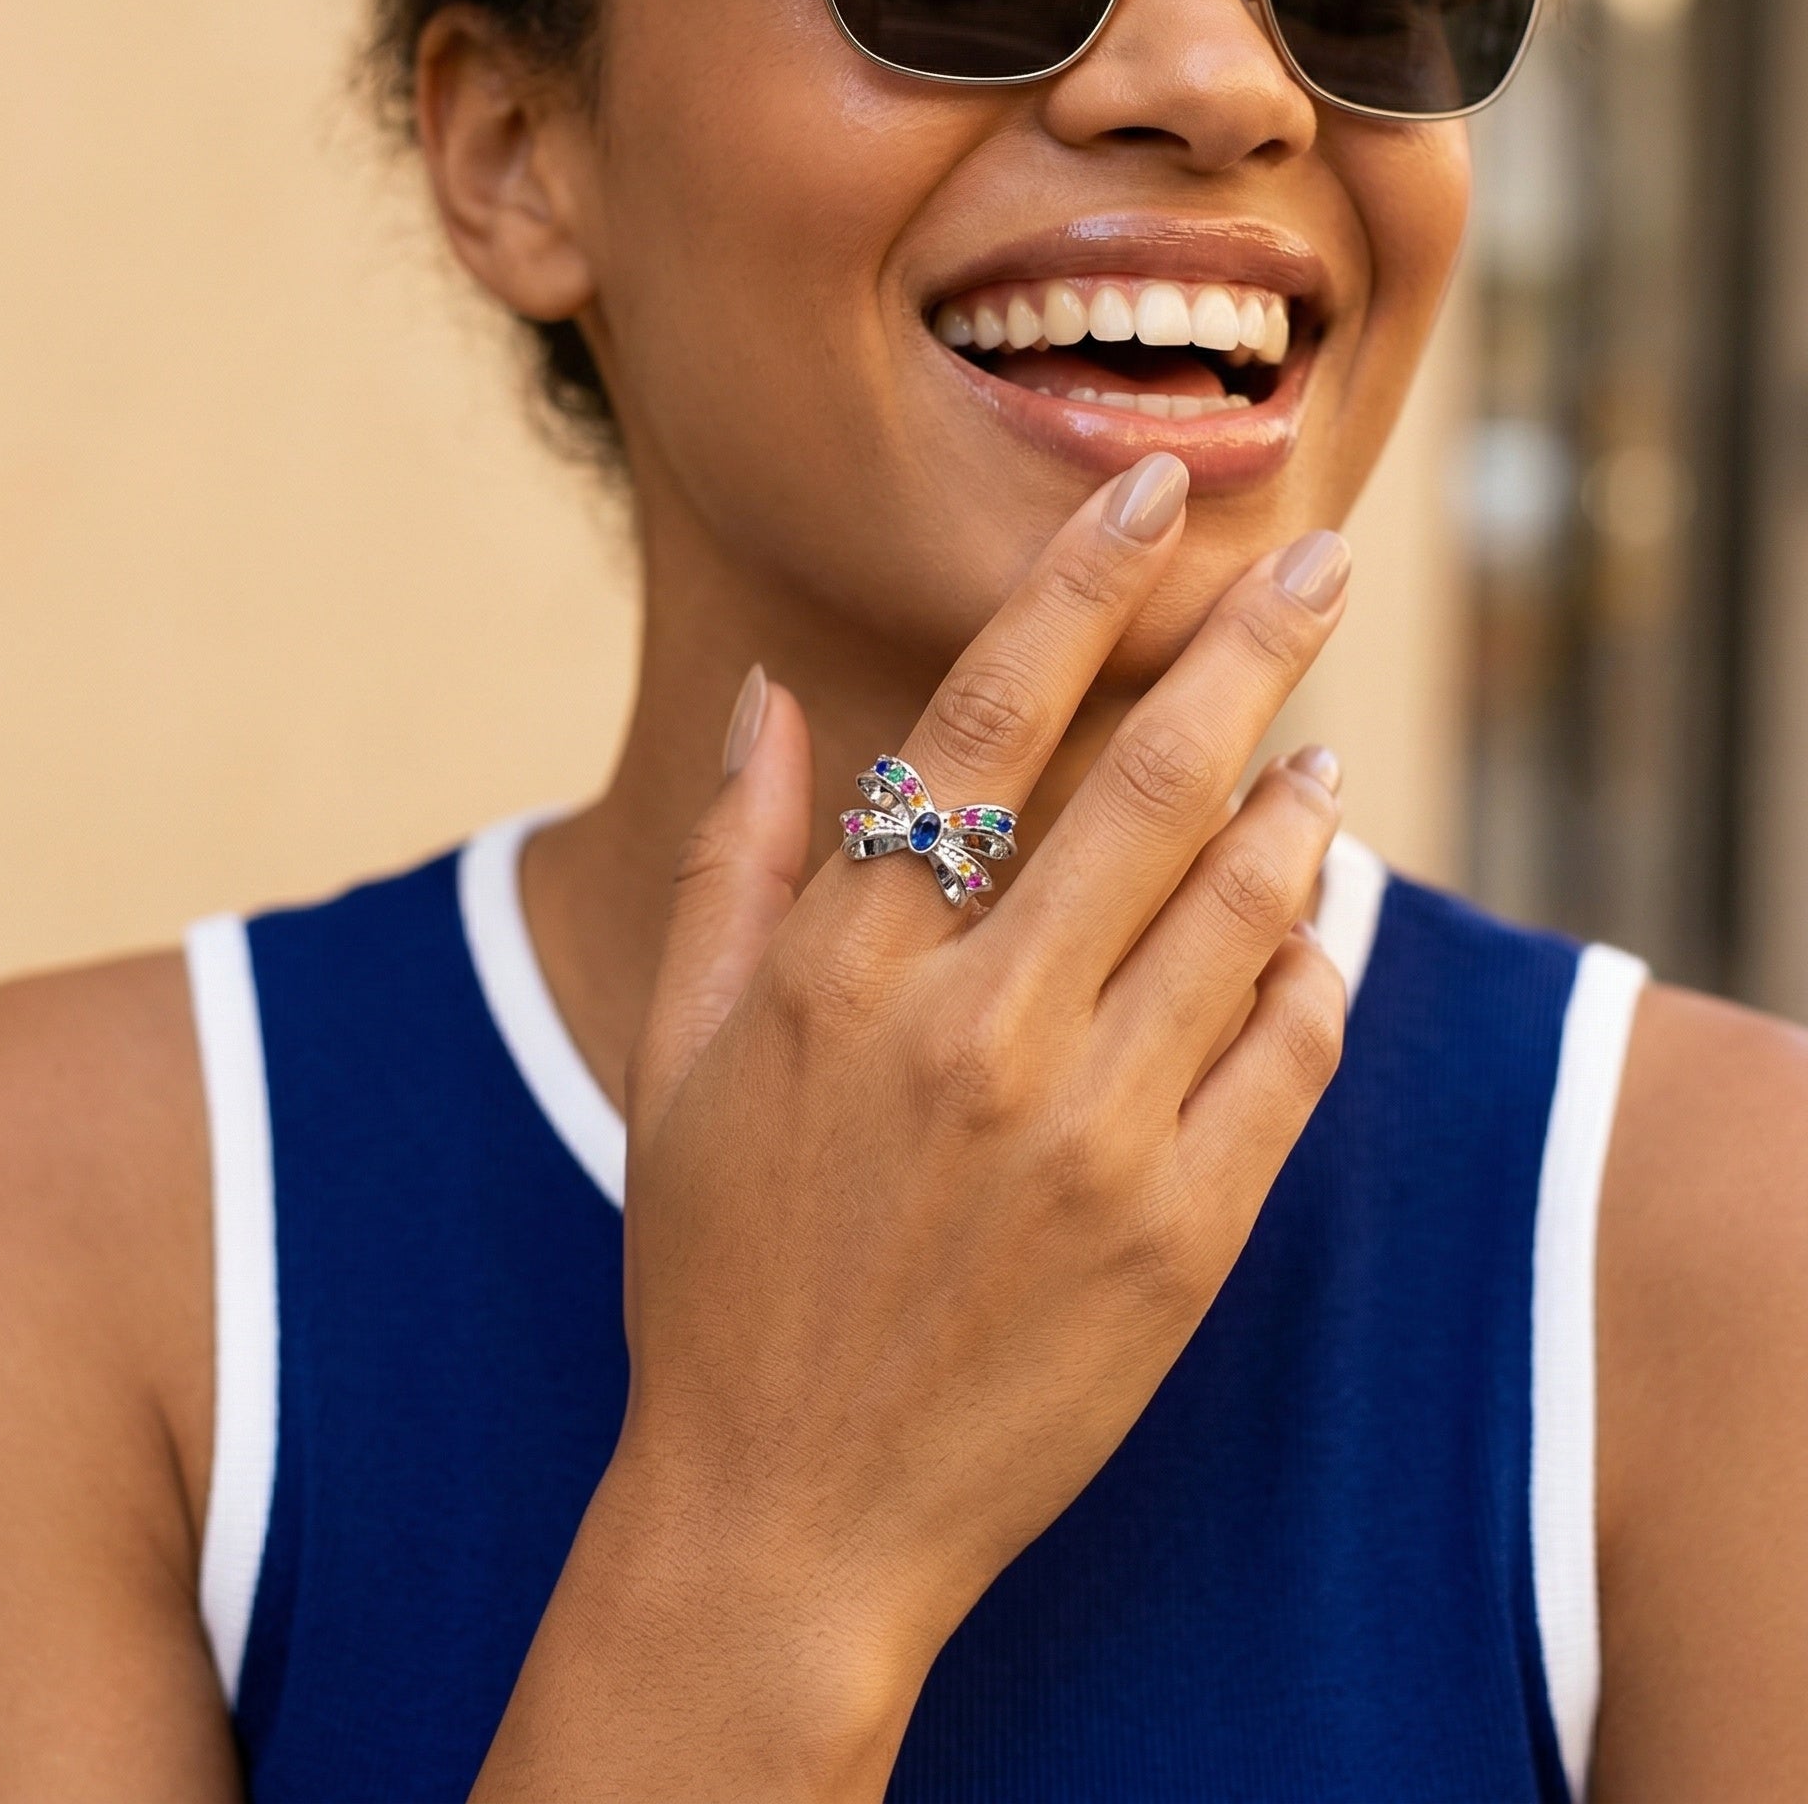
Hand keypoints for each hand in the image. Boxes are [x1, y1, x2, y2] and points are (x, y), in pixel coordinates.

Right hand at [477, 457, 1349, 1801]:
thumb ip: (733, 862)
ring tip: (1322, 743)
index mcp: (844, 972)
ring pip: (1245, 906)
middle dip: (1250, 646)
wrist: (789, 1517)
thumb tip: (775, 694)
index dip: (1081, 584)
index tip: (1155, 488)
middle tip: (1321, 558)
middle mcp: (979, 1035)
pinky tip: (1320, 914)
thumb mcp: (682, 1057)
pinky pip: (1288, 1053)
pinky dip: (1318, 962)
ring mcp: (1094, 1139)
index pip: (984, 718)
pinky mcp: (1181, 1236)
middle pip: (1154, 784)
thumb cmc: (717, 1272)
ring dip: (1300, 801)